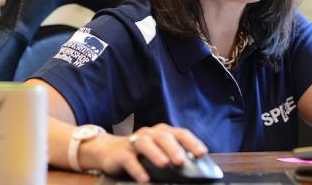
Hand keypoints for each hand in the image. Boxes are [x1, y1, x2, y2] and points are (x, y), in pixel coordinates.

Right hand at [89, 123, 206, 182]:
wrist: (109, 151)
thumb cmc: (141, 154)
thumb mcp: (158, 152)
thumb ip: (173, 156)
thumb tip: (194, 169)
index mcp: (162, 132)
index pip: (180, 133)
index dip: (192, 142)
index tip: (202, 153)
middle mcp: (149, 134)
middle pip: (163, 137)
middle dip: (174, 148)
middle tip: (181, 161)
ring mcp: (134, 142)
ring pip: (145, 144)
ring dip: (156, 154)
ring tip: (165, 165)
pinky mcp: (121, 153)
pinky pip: (130, 160)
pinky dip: (138, 169)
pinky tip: (145, 179)